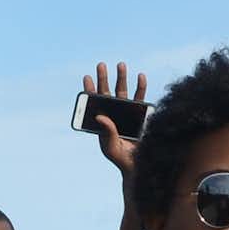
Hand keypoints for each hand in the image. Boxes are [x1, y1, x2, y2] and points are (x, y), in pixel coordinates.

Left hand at [82, 62, 147, 176]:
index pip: (94, 102)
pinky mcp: (140, 114)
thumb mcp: (110, 146)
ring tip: (120, 64)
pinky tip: (140, 76)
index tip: (87, 76)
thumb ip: (106, 132)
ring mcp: (126, 113)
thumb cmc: (120, 158)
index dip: (90, 89)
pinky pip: (140, 98)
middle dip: (104, 78)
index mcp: (102, 122)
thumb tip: (99, 115)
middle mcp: (113, 114)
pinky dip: (141, 86)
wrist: (137, 165)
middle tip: (101, 65)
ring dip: (122, 77)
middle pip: (107, 93)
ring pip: (123, 92)